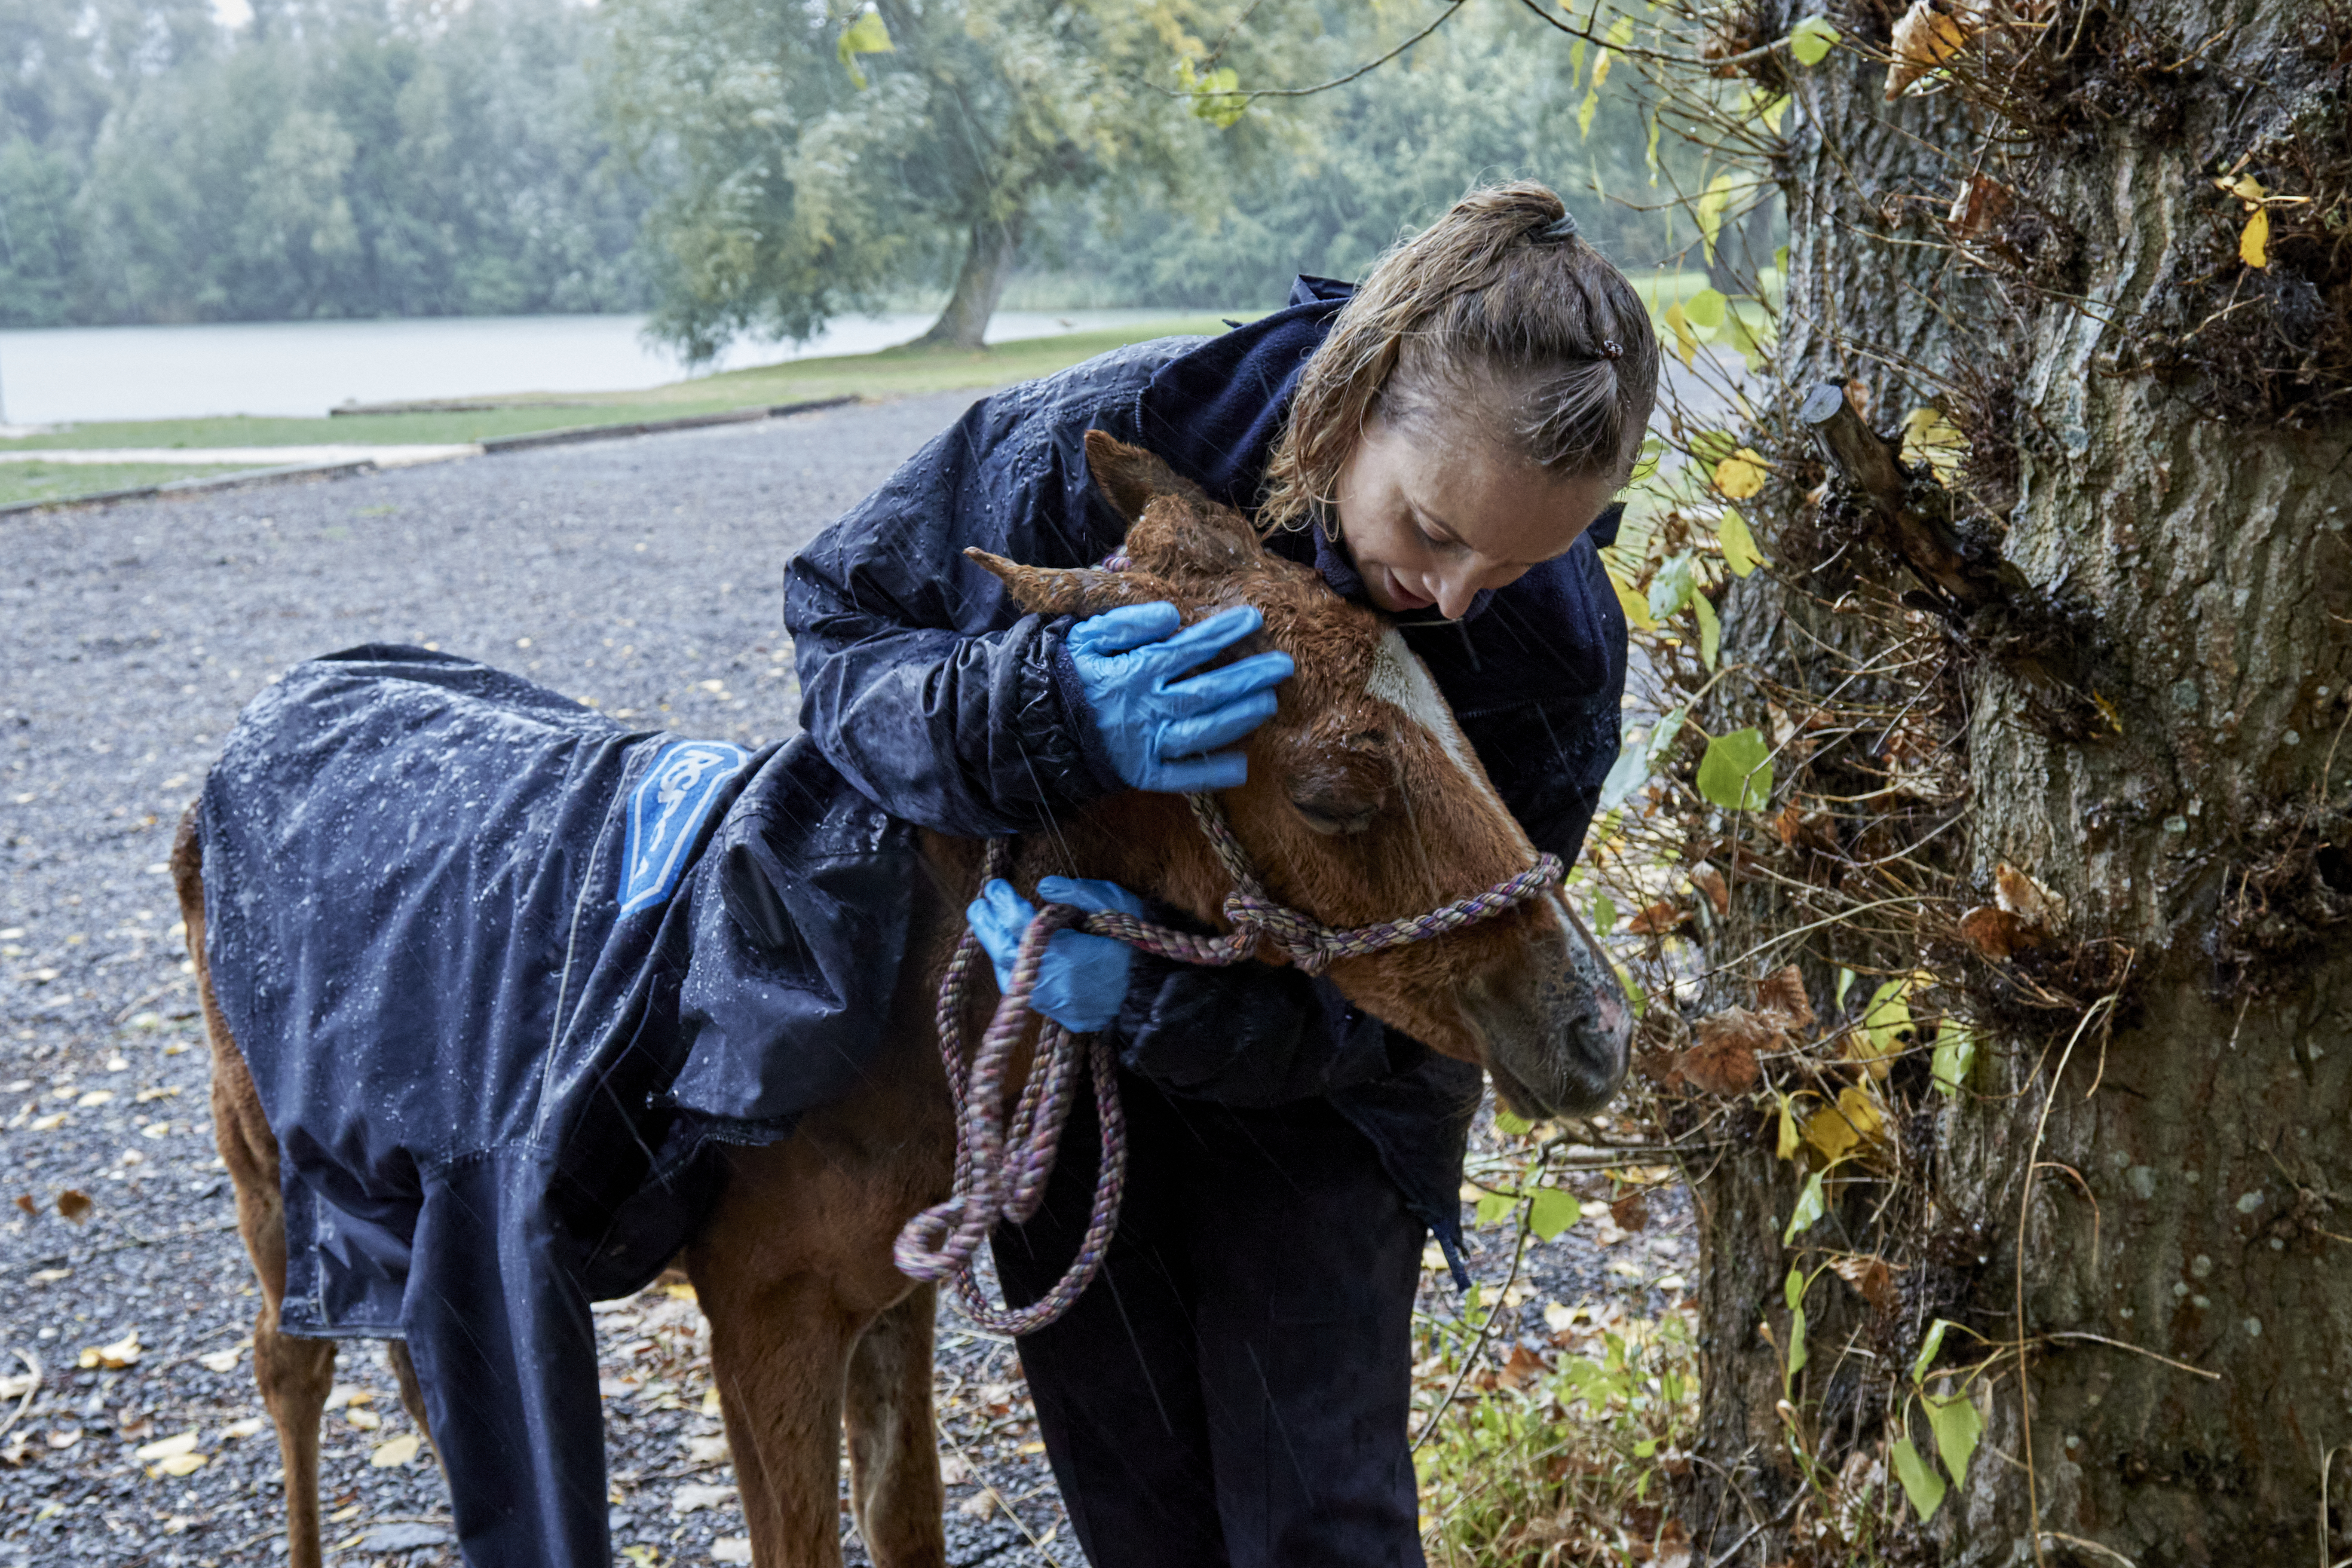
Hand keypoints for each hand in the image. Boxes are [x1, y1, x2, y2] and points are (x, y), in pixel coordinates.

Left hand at [966, 876, 1149, 1032]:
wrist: (1158, 992)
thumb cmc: (1137, 944)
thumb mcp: (1113, 904)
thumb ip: (1075, 892)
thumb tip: (1041, 885)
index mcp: (1063, 951)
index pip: (1019, 921)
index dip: (1003, 901)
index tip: (995, 886)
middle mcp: (1050, 981)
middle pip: (1004, 951)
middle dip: (987, 926)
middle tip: (978, 905)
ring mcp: (1052, 1002)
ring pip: (1009, 976)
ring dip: (997, 950)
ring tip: (990, 929)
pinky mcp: (1057, 1014)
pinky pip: (1025, 993)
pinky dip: (1014, 972)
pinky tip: (1013, 957)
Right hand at [1065, 602, 1292, 792]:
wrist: (1030, 724)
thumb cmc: (1065, 673)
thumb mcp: (1087, 635)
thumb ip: (1130, 623)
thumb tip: (1173, 617)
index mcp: (1134, 671)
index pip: (1190, 649)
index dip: (1224, 633)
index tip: (1253, 618)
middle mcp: (1146, 709)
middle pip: (1208, 692)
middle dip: (1249, 677)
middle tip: (1284, 666)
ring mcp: (1146, 745)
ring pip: (1203, 732)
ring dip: (1240, 717)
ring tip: (1268, 702)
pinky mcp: (1141, 774)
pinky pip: (1183, 777)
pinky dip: (1212, 772)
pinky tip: (1242, 765)